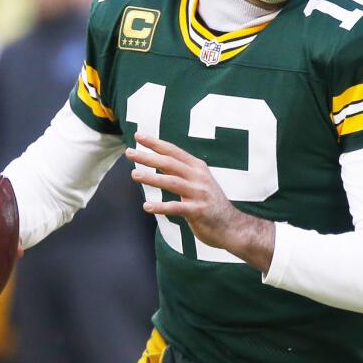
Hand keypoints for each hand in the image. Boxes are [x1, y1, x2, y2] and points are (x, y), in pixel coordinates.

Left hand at [126, 133, 273, 272]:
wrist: (232, 226)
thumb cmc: (211, 204)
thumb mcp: (199, 181)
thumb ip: (182, 171)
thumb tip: (158, 160)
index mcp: (197, 167)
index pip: (173, 151)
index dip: (155, 143)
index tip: (138, 136)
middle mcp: (199, 177)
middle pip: (170, 163)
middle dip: (148, 157)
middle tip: (129, 153)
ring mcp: (199, 194)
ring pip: (172, 182)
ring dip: (152, 177)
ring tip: (134, 175)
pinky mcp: (198, 211)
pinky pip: (177, 207)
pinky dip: (161, 207)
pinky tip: (147, 207)